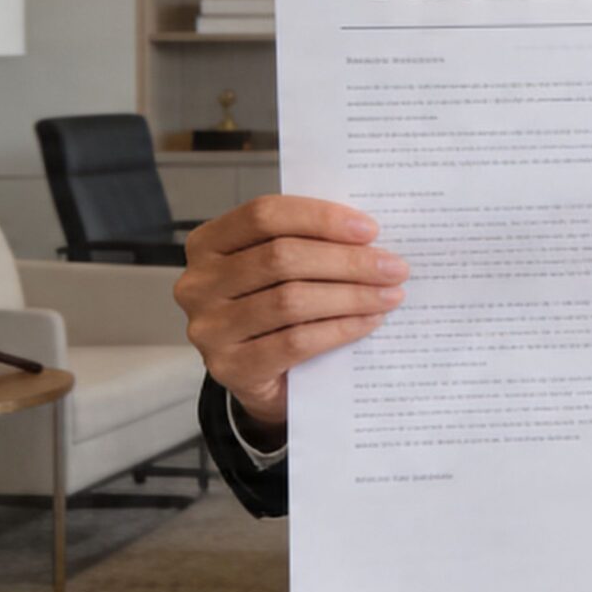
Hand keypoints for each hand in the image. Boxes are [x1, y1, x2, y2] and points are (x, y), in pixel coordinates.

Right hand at [173, 195, 407, 431]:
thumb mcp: (279, 268)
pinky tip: (368, 321)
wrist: (261, 377)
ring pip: (290, 300)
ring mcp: (209, 328)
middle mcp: (198, 284)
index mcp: (207, 244)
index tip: (369, 229)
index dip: (320, 218)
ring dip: (351, 295)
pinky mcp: (230, 368)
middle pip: (281, 258)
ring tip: (389, 294)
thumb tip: (370, 236)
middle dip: (347, 261)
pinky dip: (339, 329)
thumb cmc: (275, 307)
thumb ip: (308, 243)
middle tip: (393, 267)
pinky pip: (294, 342)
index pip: (264, 215)